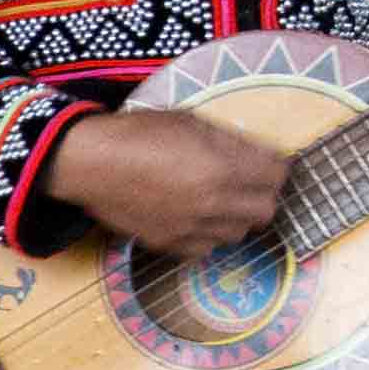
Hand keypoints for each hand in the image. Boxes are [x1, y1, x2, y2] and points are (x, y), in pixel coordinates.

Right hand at [40, 101, 288, 257]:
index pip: (278, 175)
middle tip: (248, 183)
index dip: (275, 166)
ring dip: (235, 217)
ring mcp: (192, 227)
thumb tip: (256, 152)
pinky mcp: (170, 244)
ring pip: (238, 233)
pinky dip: (206, 235)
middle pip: (266, 210)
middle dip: (262, 195)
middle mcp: (214, 202)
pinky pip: (205, 249)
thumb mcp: (189, 121)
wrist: (90, 162)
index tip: (268, 163)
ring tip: (218, 200)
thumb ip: (228, 140)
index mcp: (223, 166)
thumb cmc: (137, 133)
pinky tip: (193, 217)